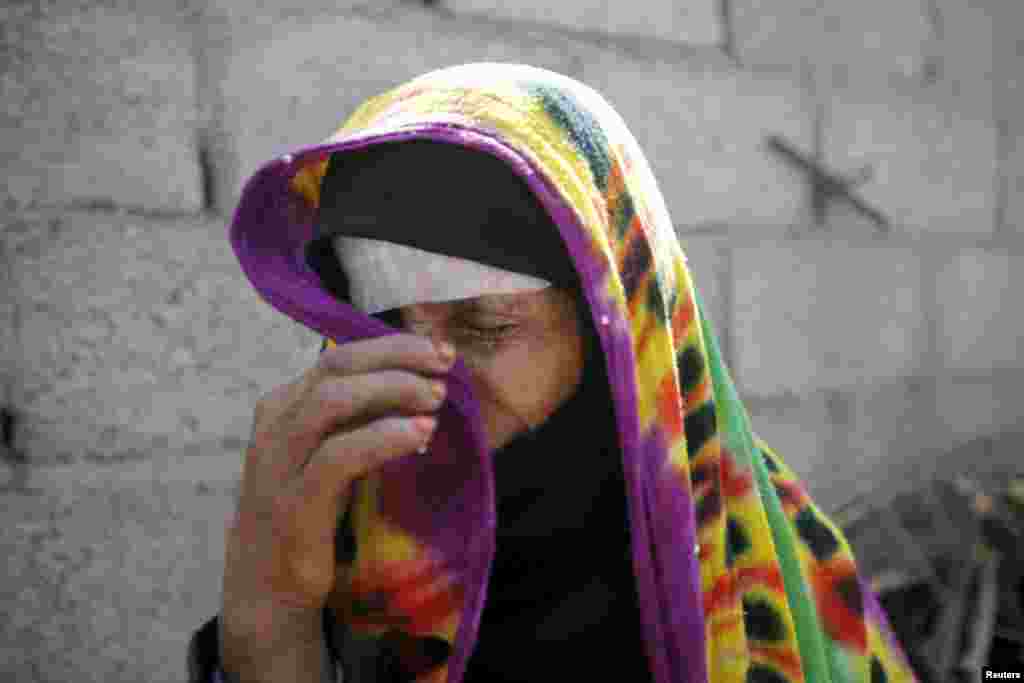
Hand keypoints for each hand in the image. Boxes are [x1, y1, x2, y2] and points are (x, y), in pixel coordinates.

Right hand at [219, 334, 454, 675]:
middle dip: (397, 358)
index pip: (341, 354)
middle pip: (337, 365)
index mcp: (285, 404)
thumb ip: (362, 417)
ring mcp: (279, 461)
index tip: (440, 351)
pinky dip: (383, 437)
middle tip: (444, 366)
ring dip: (391, 390)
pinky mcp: (293, 502)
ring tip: (436, 398)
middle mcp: (276, 423)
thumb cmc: (312, 509)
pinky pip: (338, 456)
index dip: (394, 346)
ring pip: (333, 401)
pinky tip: (421, 434)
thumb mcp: (334, 452)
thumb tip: (421, 381)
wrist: (269, 582)